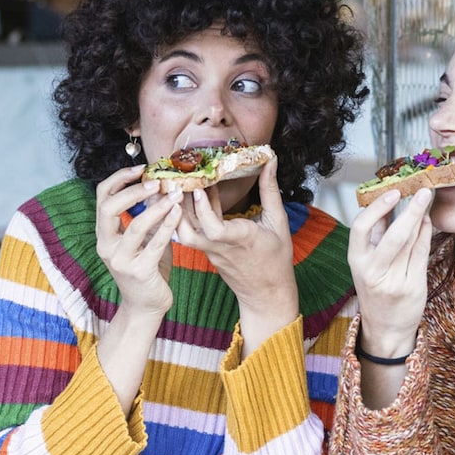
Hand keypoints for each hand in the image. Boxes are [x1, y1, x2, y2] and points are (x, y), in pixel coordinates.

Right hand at [95, 165, 183, 316]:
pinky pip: (154, 244)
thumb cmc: (148, 269)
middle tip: (157, 182)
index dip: (118, 179)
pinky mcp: (138, 271)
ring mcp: (120, 260)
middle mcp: (106, 246)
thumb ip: (147, 217)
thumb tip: (159, 188)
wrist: (147, 306)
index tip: (141, 168)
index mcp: (104, 235)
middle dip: (133, 190)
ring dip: (157, 207)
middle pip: (109, 208)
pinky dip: (168, 225)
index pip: (102, 198)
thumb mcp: (144, 239)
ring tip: (174, 194)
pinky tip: (178, 212)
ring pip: (135, 226)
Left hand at [176, 157, 298, 354]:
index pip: (214, 229)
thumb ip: (270, 191)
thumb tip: (270, 161)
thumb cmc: (276, 258)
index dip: (203, 209)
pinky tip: (192, 195)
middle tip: (175, 179)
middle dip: (177, 207)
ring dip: (177, 210)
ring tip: (179, 184)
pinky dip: (187, 215)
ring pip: (183, 234)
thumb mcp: (279, 222)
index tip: (198, 189)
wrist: (266, 293)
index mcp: (241, 240)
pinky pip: (191, 234)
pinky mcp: (206, 253)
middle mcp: (220, 247)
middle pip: (187, 232)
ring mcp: (210, 252)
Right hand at [348, 187, 432, 357]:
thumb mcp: (366, 263)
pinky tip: (427, 221)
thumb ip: (375, 234)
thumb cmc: (375, 289)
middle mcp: (374, 272)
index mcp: (357, 262)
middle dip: (412, 209)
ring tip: (425, 201)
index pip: (361, 228)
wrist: (386, 327)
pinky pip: (422, 253)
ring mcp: (395, 281)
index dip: (377, 208)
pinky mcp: (414, 286)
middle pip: (394, 235)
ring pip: (412, 242)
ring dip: (421, 218)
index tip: (393, 193)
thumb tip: (386, 201)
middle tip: (424, 191)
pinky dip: (426, 234)